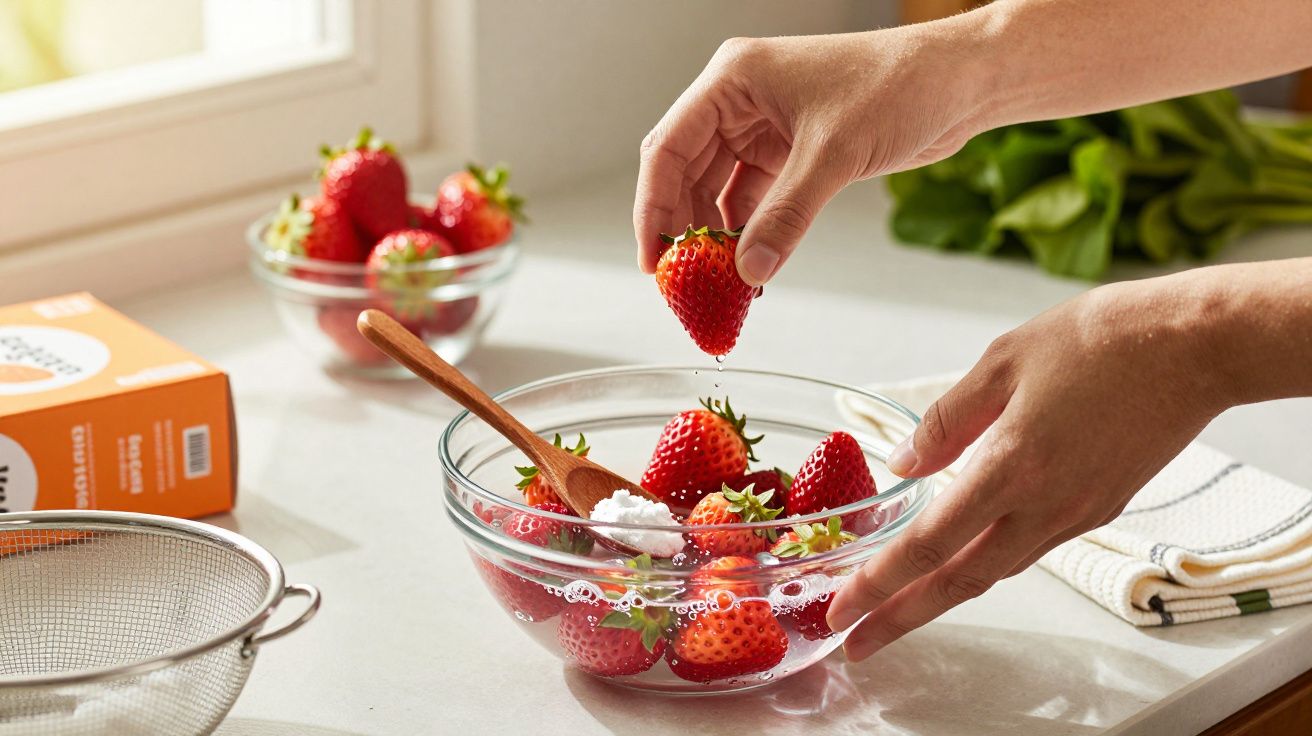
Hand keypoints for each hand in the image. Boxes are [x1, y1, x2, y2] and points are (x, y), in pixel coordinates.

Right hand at [633, 26, 990, 285]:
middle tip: (683, 284)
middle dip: (684, 230)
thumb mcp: (834, 154)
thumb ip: (786, 217)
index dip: (654, 208)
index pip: (669, 148)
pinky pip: (754, 199)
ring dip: (717, 237)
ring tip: (716, 286)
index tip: (654, 260)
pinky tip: (748, 268)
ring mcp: (765, 126)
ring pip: (719, 190)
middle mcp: (741, 101)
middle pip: (687, 173)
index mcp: (734, 79)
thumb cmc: (901, 84)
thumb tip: (748, 271)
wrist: (962, 81)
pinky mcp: (793, 151)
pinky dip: (750, 234)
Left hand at [826, 271, 1239, 660]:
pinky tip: (961, 561)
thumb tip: (905, 461)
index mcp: (1012, 466)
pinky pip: (1029, 548)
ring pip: (996, 570)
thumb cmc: (1101, 340)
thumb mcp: (1003, 362)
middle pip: (960, 580)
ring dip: (942, 596)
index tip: (843, 609)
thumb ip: (948, 419)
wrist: (1195, 348)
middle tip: (856, 642)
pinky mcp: (1099, 508)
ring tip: (898, 610)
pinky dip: (986, 564)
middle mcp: (1044, 505)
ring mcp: (1076, 513)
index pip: (931, 542)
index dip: (881, 582)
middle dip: (901, 616)